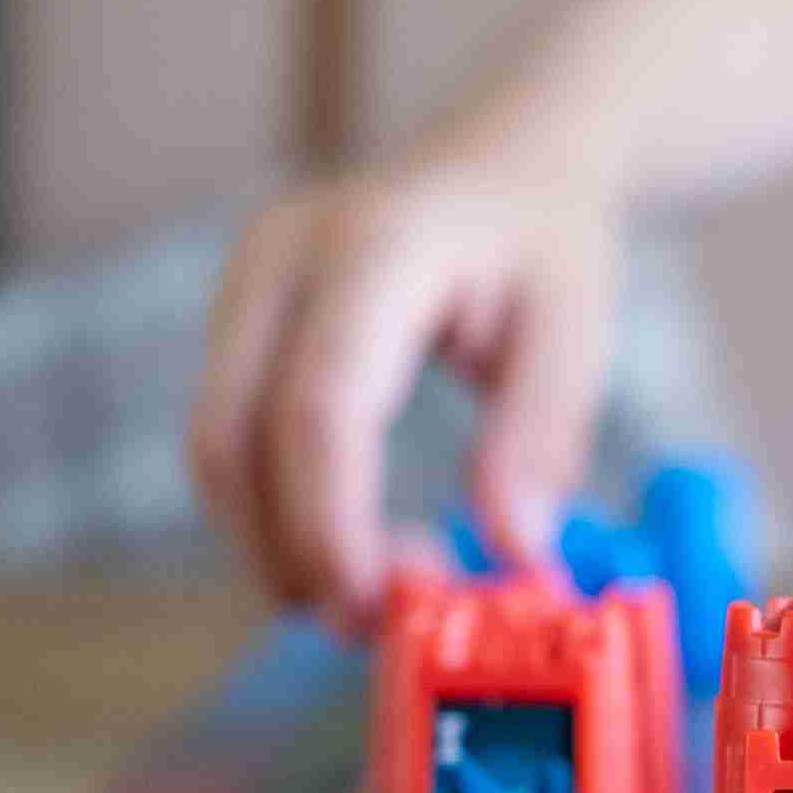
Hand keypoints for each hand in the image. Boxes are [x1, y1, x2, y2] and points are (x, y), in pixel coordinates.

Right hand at [190, 108, 620, 632]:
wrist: (504, 163)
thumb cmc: (544, 245)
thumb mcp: (578, 329)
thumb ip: (542, 437)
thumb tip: (514, 556)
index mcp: (376, 247)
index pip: (320, 404)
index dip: (332, 522)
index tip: (377, 608)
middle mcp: (284, 257)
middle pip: (236, 435)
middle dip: (290, 552)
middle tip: (370, 629)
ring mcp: (245, 284)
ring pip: (214, 447)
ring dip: (271, 544)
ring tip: (365, 600)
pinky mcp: (236, 320)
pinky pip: (225, 436)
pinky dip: (268, 511)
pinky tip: (339, 549)